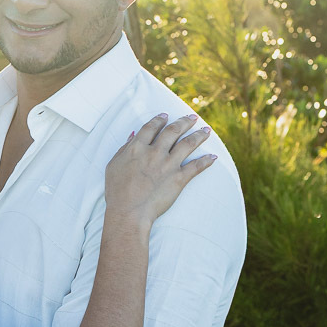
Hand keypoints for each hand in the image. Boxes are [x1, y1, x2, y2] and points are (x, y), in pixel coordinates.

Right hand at [105, 112, 213, 226]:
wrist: (129, 211)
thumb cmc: (117, 191)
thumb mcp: (113, 165)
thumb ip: (124, 148)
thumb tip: (133, 135)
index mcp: (137, 147)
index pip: (151, 128)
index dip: (159, 120)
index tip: (166, 115)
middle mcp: (155, 152)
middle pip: (173, 131)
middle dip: (184, 122)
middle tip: (192, 117)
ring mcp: (168, 164)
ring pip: (187, 144)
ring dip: (198, 135)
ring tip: (206, 130)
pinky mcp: (178, 178)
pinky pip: (196, 167)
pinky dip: (206, 161)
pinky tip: (213, 157)